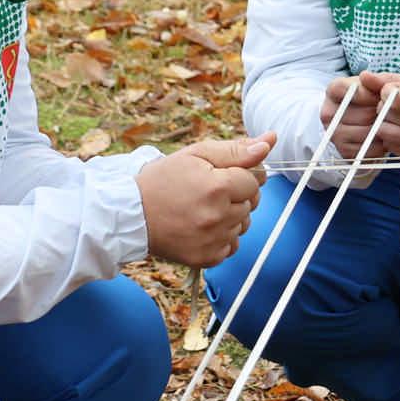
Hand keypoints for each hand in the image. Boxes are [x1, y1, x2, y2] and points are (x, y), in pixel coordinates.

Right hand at [137, 132, 273, 268]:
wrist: (130, 214)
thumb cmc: (162, 180)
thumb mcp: (196, 154)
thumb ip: (235, 149)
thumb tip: (269, 142)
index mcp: (217, 187)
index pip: (255, 179)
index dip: (240, 174)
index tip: (219, 175)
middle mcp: (218, 216)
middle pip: (252, 203)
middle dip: (237, 195)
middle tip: (208, 191)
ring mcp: (213, 240)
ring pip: (243, 224)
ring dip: (230, 216)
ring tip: (203, 209)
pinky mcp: (207, 258)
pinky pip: (231, 246)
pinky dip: (222, 237)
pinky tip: (202, 227)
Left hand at [322, 73, 399, 157]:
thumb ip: (391, 79)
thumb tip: (365, 76)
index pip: (391, 96)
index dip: (386, 93)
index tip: (392, 93)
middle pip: (385, 114)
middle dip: (383, 108)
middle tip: (395, 107)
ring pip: (384, 132)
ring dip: (385, 124)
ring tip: (398, 119)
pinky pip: (392, 147)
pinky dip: (392, 139)